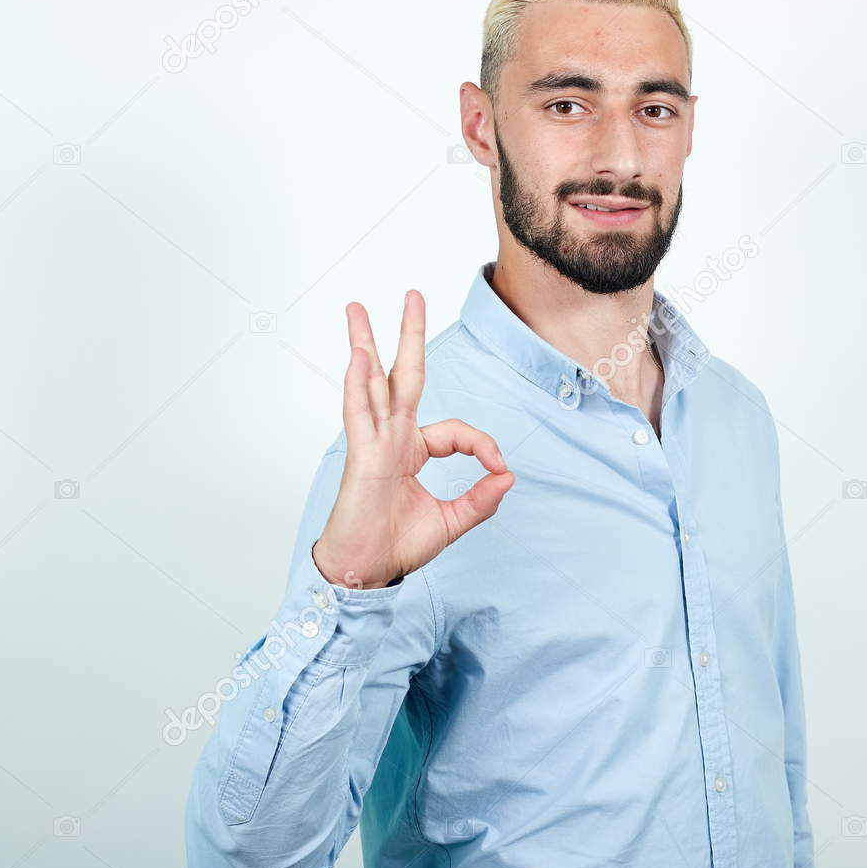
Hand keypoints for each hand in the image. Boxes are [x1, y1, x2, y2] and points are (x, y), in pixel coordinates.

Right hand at [311, 290, 513, 589]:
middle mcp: (392, 440)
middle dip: (408, 335)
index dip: (483, 445)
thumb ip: (481, 499)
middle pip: (402, 376)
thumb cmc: (395, 545)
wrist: (365, 571)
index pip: (455, 430)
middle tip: (411, 295)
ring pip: (372, 383)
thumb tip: (508, 476)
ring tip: (358, 308)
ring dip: (366, 343)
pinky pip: (359, 414)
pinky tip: (359, 356)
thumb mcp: (452, 521)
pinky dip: (358, 384)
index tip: (499, 469)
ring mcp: (374, 444)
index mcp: (411, 451)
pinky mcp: (361, 457)